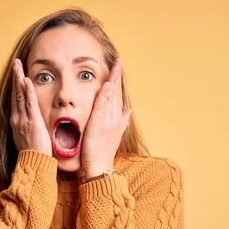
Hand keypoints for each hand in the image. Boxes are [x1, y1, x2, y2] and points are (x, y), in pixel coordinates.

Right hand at [10, 59, 51, 155]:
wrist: (33, 164)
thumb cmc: (33, 154)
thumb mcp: (28, 139)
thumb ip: (29, 128)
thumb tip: (33, 124)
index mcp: (17, 122)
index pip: (16, 99)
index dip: (16, 86)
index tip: (17, 74)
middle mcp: (17, 118)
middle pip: (16, 93)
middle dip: (15, 77)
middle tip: (16, 62)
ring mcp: (23, 119)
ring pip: (20, 95)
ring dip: (19, 78)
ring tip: (18, 65)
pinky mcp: (32, 121)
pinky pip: (29, 103)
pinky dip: (27, 91)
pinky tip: (26, 80)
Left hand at [81, 58, 132, 179]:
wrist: (100, 168)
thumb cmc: (103, 153)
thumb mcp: (114, 135)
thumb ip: (121, 122)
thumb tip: (129, 111)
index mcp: (116, 119)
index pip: (118, 97)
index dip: (118, 82)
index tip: (119, 69)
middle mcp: (114, 118)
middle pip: (117, 93)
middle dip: (118, 76)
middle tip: (120, 61)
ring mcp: (107, 121)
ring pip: (112, 96)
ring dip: (114, 80)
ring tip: (116, 65)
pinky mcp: (98, 124)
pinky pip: (102, 106)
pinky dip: (106, 94)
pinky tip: (107, 83)